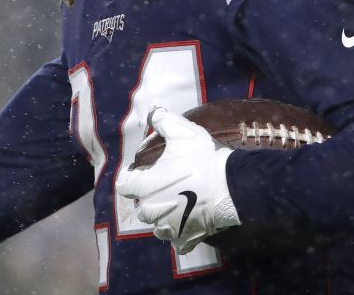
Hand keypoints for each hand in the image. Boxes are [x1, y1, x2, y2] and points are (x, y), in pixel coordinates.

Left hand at [116, 107, 239, 253]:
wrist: (229, 186)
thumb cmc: (201, 159)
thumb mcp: (181, 132)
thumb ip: (163, 121)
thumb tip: (152, 112)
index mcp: (145, 186)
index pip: (124, 185)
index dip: (129, 177)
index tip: (137, 172)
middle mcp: (152, 210)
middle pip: (141, 208)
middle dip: (148, 198)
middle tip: (161, 187)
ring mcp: (169, 227)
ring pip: (156, 227)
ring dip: (161, 218)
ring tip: (173, 207)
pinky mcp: (186, 238)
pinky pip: (176, 242)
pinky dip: (179, 235)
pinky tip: (186, 225)